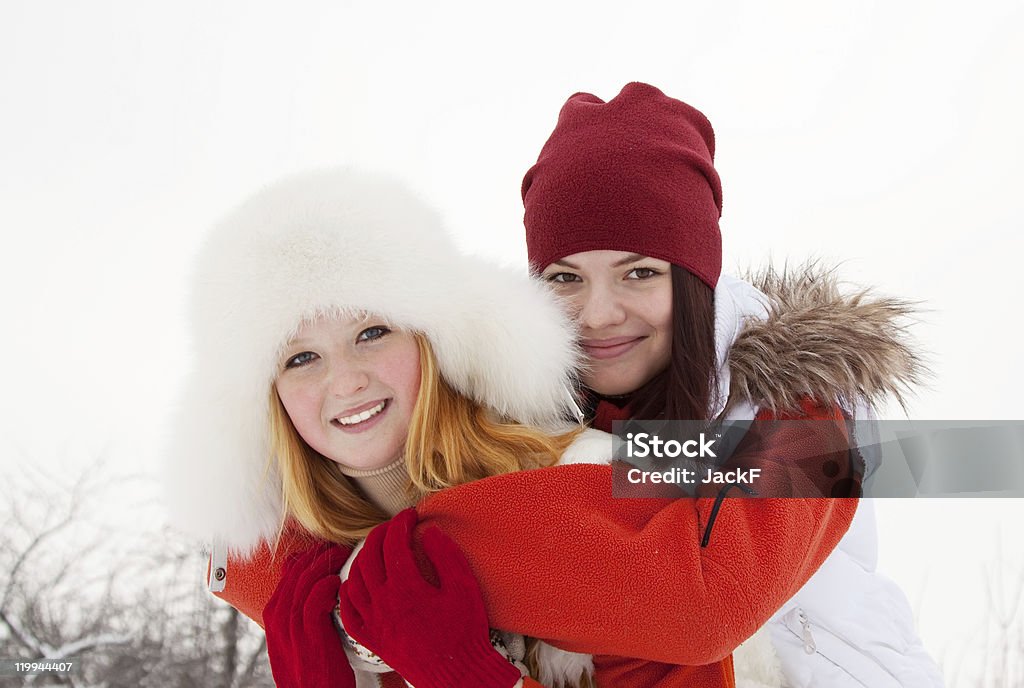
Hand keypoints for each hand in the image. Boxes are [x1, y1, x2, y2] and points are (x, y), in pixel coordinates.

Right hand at [264, 541, 355, 687]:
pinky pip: (316, 597)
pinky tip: (340, 581)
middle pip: (297, 570)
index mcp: (273, 615)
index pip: (288, 571)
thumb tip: (313, 589)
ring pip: (307, 579)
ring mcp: (291, 626)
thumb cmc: (312, 671)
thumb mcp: (295, 641)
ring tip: (344, 553)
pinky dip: (328, 584)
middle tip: (340, 543)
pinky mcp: (310, 635)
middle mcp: (278, 617)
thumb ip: (299, 615)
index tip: (329, 547)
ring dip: (327, 562)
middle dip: (320, 552)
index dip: (310, 555)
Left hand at [339, 508, 521, 687]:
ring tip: (376, 549)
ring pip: (354, 580)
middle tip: (394, 526)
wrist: (458, 674)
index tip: (411, 515)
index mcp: (406, 587)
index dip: (401, 522)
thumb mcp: (464, 587)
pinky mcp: (372, 639)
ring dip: (362, 558)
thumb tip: (429, 531)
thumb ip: (446, 555)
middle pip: (370, 556)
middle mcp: (383, 602)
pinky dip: (349, 592)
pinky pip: (348, 611)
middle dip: (380, 534)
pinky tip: (356, 583)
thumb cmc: (464, 632)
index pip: (395, 543)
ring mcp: (374, 622)